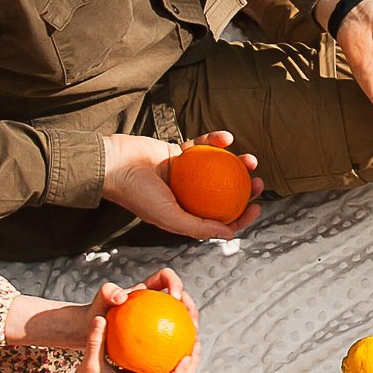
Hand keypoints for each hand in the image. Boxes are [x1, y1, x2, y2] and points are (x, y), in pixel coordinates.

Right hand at [0, 270, 196, 372]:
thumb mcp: (88, 362)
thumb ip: (94, 341)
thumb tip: (99, 318)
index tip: (186, 356)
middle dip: (190, 365)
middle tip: (196, 343)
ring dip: (185, 362)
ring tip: (191, 340)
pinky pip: (161, 370)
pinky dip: (170, 358)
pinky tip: (171, 340)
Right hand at [102, 132, 262, 237]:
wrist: (114, 165)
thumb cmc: (138, 195)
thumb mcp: (169, 218)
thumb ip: (198, 227)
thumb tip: (230, 234)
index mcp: (186, 214)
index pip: (219, 218)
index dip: (241, 216)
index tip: (257, 207)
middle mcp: (187, 195)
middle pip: (224, 192)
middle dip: (246, 188)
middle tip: (259, 182)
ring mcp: (185, 173)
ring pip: (218, 167)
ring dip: (237, 162)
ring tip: (250, 159)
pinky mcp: (179, 151)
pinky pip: (202, 144)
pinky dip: (214, 140)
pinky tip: (226, 138)